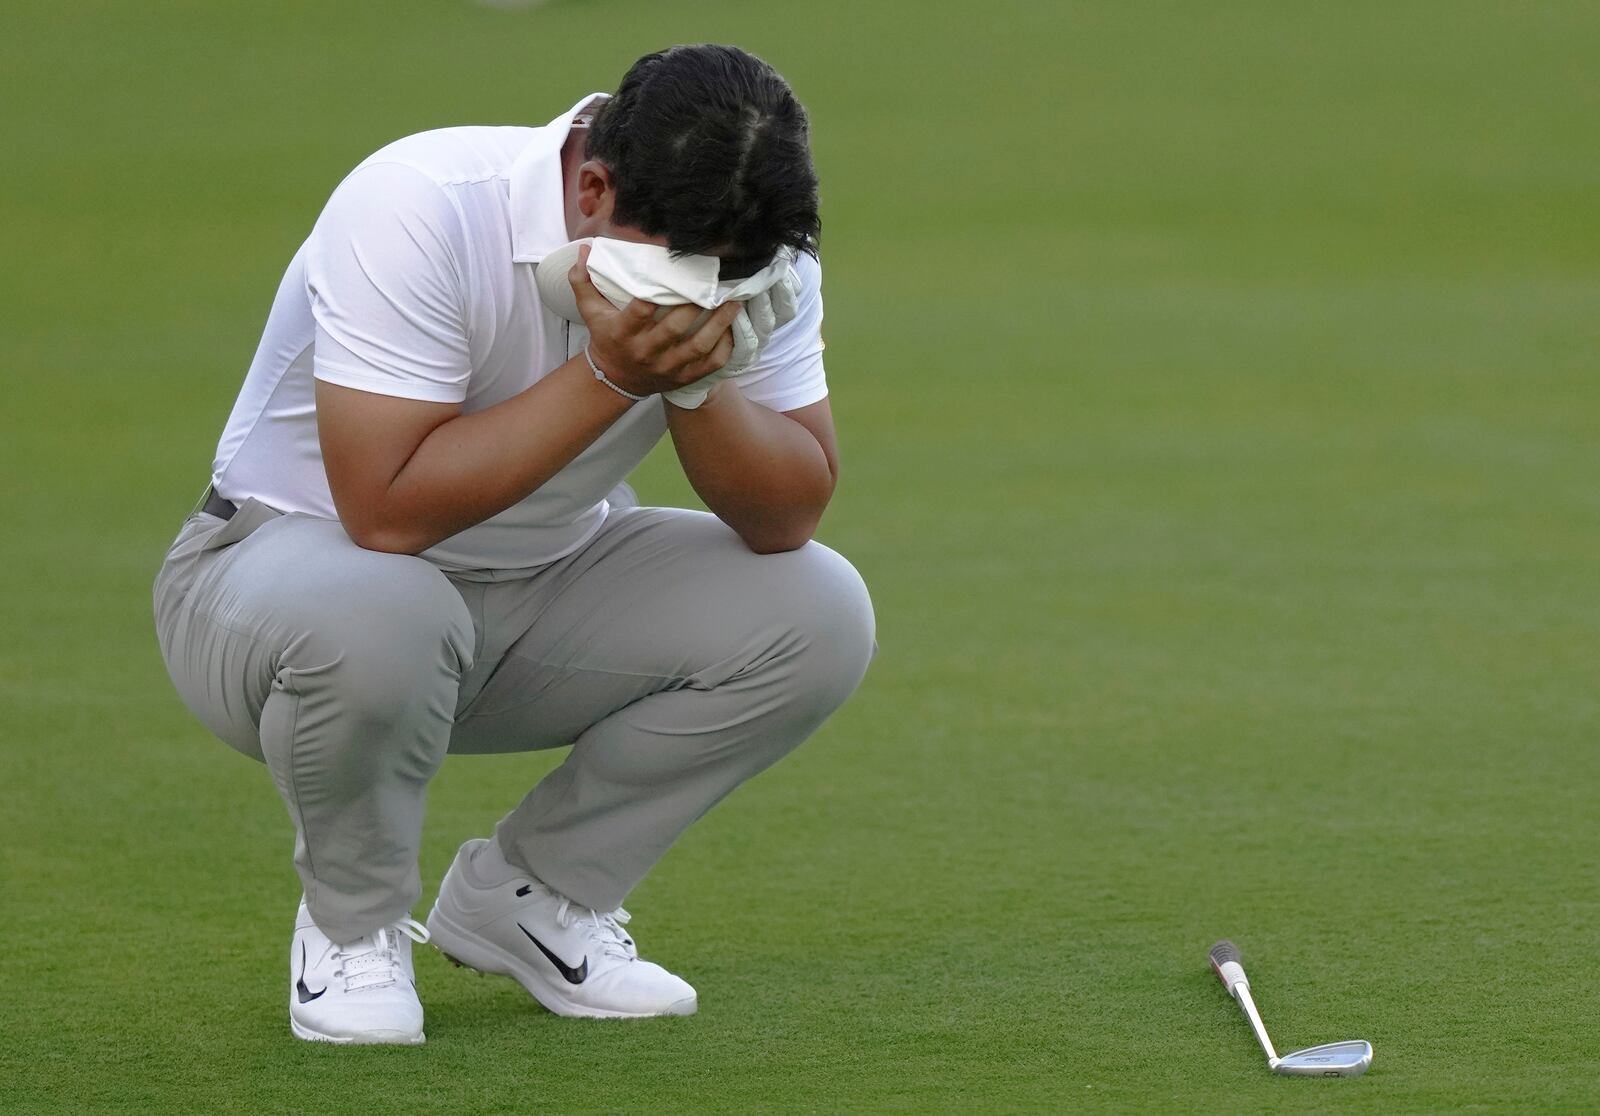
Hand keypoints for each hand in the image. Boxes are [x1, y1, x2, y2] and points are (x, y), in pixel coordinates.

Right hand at [570, 244, 742, 397]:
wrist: (616, 379)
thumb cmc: (606, 338)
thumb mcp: (590, 311)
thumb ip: (583, 280)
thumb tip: (585, 249)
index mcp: (623, 332)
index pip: (640, 311)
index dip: (656, 296)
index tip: (676, 277)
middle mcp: (645, 352)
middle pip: (674, 328)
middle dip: (695, 306)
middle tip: (713, 286)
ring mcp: (666, 367)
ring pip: (698, 347)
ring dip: (719, 325)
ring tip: (733, 303)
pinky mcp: (682, 378)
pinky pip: (710, 365)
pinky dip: (724, 347)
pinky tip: (732, 329)